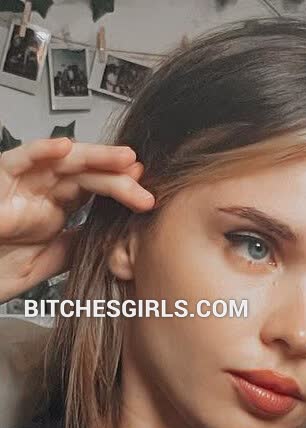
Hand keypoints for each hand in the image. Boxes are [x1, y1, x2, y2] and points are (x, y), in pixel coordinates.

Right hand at [0, 137, 154, 302]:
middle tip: (143, 175)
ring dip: (95, 156)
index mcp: (56, 204)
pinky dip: (40, 152)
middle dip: (116, 171)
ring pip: (62, 160)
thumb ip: (75, 246)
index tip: (146, 193)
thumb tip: (111, 240)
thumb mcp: (49, 261)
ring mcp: (21, 184)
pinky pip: (17, 160)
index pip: (94, 187)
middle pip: (85, 171)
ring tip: (125, 159)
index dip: (119, 186)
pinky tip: (66, 148)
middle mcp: (41, 190)